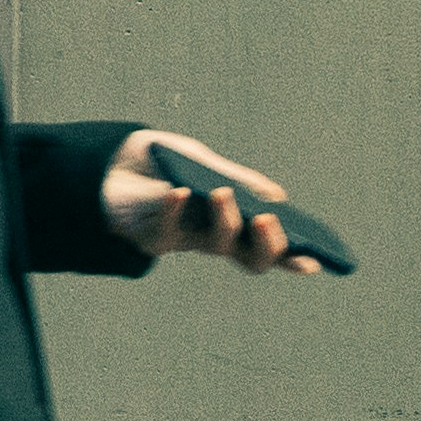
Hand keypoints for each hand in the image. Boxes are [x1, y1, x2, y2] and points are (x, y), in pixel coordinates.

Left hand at [107, 130, 303, 266]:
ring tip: (220, 193)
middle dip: (267, 244)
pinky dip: (173, 210)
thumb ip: (236, 178)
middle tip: (267, 220)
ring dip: (224, 219)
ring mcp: (183, 240)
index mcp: (232, 220)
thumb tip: (277, 196)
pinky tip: (177, 191)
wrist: (104, 161)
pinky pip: (166, 231)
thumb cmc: (158, 163)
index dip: (293, 256)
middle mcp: (212, 237)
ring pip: (216, 245)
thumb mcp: (201, 160)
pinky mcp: (150, 239)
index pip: (268, 244)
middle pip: (251, 257)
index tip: (317, 260)